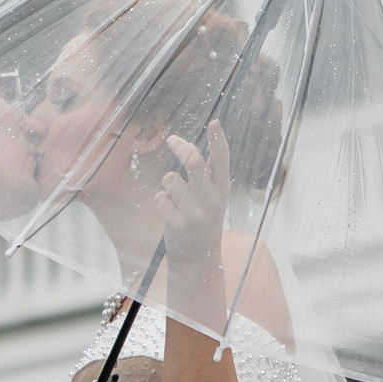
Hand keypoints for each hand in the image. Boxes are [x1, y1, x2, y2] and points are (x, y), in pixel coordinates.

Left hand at [154, 122, 231, 269]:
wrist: (198, 259)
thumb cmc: (205, 222)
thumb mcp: (215, 199)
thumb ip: (209, 175)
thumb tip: (193, 148)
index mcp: (222, 190)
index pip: (222, 161)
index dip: (218, 140)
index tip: (214, 122)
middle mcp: (210, 200)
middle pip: (194, 163)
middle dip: (181, 147)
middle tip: (171, 139)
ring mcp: (193, 212)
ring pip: (171, 179)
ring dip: (168, 185)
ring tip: (176, 200)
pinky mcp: (176, 222)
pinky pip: (160, 197)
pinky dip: (162, 202)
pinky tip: (170, 214)